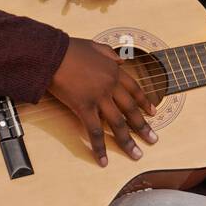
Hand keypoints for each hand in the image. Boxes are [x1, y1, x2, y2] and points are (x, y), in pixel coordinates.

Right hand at [46, 38, 158, 166]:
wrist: (52, 53)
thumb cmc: (69, 49)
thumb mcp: (94, 45)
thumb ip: (109, 54)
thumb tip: (121, 60)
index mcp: (114, 71)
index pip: (135, 89)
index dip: (145, 102)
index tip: (153, 113)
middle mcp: (110, 85)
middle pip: (131, 110)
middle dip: (143, 127)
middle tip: (153, 139)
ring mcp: (99, 97)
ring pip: (118, 123)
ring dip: (127, 141)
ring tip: (136, 154)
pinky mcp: (84, 107)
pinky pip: (94, 131)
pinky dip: (99, 147)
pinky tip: (103, 160)